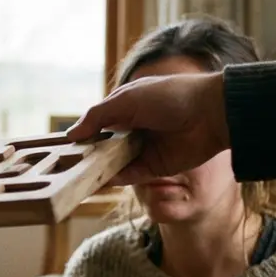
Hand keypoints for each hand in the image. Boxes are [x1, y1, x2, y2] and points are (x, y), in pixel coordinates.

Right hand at [65, 71, 230, 186]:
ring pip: (114, 163)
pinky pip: (129, 176)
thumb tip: (71, 134)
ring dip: (98, 169)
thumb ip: (97, 116)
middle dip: (88, 154)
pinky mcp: (155, 167)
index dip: (82, 133)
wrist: (212, 114)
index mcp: (126, 107)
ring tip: (77, 176)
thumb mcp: (126, 99)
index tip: (63, 146)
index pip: (97, 123)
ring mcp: (144, 149)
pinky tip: (99, 180)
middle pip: (103, 145)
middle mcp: (133, 128)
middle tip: (66, 165)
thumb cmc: (170, 96)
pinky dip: (114, 179)